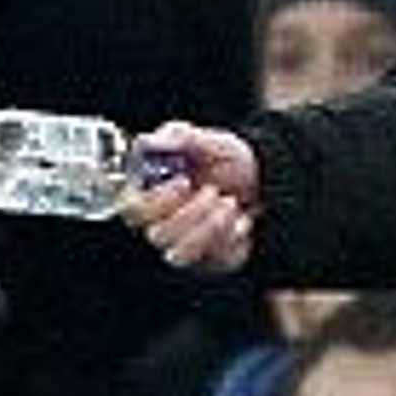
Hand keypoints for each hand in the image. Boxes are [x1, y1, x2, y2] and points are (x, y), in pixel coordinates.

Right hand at [127, 125, 260, 272]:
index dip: (156, 199)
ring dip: (209, 226)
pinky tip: (241, 220)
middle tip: (214, 191)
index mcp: (151, 192)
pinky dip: (230, 236)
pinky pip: (212, 260)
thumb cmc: (229, 161)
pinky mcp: (209, 260)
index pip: (131, 209)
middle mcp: (162, 222)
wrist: (265, 182)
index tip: (184, 181)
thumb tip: (147, 141)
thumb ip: (179, 136)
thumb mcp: (210, 140)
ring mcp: (184, 244)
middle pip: (156, 235)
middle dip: (190, 213)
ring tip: (230, 203)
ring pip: (180, 253)